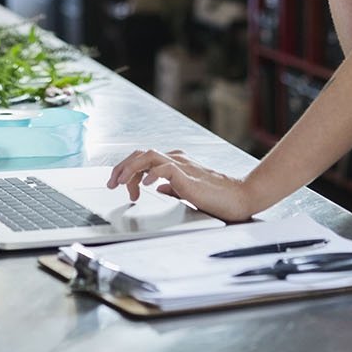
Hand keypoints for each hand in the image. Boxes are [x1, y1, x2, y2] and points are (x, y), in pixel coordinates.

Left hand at [106, 149, 256, 220]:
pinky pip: (165, 169)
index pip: (144, 159)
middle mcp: (177, 160)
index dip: (128, 171)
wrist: (240, 197)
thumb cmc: (217, 197)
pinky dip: (151, 175)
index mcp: (176, 163)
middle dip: (122, 167)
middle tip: (111, 183)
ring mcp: (182, 165)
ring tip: (120, 183)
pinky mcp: (188, 176)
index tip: (122, 188)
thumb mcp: (187, 192)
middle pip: (141, 154)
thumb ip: (172, 187)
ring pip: (149, 156)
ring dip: (130, 169)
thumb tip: (157, 187)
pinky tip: (144, 187)